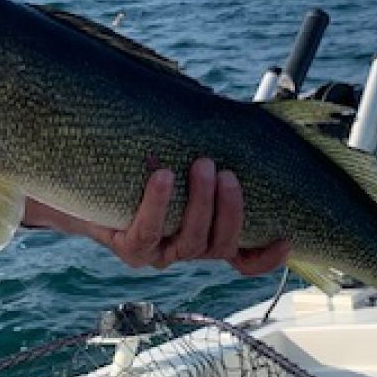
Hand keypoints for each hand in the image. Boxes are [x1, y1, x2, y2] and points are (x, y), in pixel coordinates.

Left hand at [85, 159, 289, 274]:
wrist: (89, 183)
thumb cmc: (145, 166)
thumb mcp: (182, 160)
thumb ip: (212, 153)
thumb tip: (244, 118)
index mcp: (208, 234)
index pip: (245, 259)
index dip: (267, 256)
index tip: (286, 237)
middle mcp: (188, 248)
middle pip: (221, 245)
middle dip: (230, 210)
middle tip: (226, 173)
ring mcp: (160, 253)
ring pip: (190, 242)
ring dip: (201, 204)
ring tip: (201, 165)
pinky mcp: (130, 249)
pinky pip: (148, 232)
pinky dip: (157, 203)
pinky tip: (162, 176)